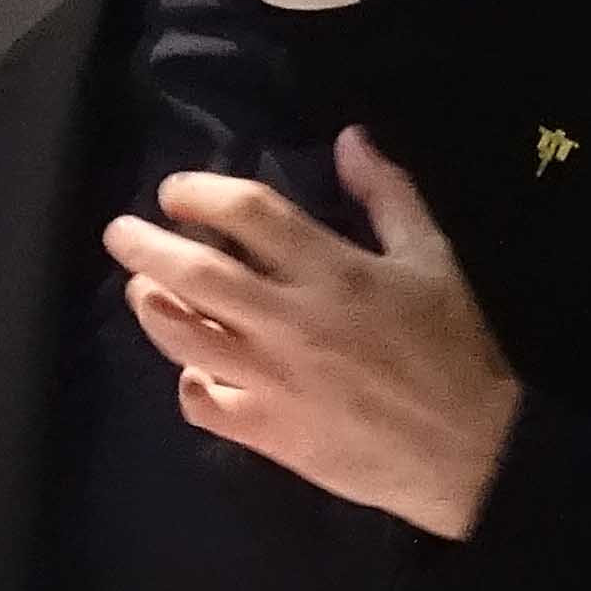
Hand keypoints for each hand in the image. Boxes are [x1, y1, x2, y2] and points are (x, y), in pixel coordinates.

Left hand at [100, 127, 522, 539]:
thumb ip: (387, 195)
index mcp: (331, 270)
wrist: (471, 452)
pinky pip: (204, 404)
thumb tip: (350, 138)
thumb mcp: (432, 259)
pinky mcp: (270, 432)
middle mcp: (290, 319)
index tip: (174, 192)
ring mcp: (273, 379)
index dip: (199, 195)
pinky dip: (189, 384)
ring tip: (142, 292)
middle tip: (119, 233)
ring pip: (185, 337)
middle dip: (144, 245)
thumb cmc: (453, 350)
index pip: (248, 214)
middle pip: (194, 273)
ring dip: (152, 309)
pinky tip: (193, 371)